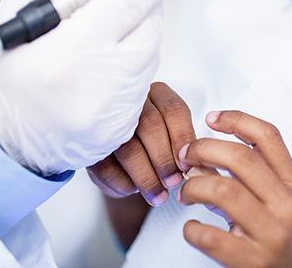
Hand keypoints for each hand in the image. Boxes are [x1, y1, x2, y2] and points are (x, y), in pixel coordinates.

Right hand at [0, 0, 198, 174]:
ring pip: (151, 49)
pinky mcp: (123, 129)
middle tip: (108, 0)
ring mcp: (112, 114)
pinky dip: (128, 64)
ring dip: (133, 33)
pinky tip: (95, 70)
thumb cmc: (6, 62)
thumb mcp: (18, 4)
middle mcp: (95, 88)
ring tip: (91, 40)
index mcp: (65, 54)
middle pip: (149, 23)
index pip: (130, 1)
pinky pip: (143, 80)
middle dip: (140, 1)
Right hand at [88, 82, 195, 205]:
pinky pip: (105, 166)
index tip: (188, 165)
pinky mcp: (89, 144)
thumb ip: (186, 148)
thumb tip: (202, 169)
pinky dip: (122, 183)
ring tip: (158, 196)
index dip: (182, 139)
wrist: (120, 156)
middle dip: (164, 160)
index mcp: (156, 94)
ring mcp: (106, 120)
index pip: (174, 110)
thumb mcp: (172, 138)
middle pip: (150, 125)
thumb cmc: (153, 145)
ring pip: (127, 147)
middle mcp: (129, 100)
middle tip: (173, 183)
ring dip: (145, 177)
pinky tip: (132, 191)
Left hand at [177, 111, 291, 267]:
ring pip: (223, 191)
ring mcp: (272, 234)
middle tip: (185, 157)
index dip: (237, 119)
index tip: (211, 118)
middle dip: (203, 150)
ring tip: (185, 194)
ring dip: (193, 187)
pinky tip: (191, 228)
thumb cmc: (281, 240)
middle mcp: (287, 205)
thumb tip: (201, 157)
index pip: (268, 136)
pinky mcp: (253, 261)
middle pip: (241, 157)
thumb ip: (246, 178)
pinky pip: (209, 236)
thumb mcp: (276, 203)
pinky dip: (191, 229)